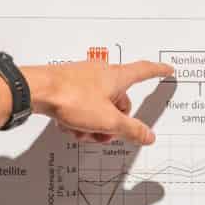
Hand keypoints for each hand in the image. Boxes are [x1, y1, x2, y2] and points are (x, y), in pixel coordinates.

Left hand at [24, 60, 174, 144]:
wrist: (36, 91)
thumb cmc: (72, 98)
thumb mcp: (108, 121)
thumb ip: (131, 130)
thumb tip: (149, 136)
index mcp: (116, 77)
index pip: (144, 71)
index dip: (157, 71)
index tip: (167, 69)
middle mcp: (101, 74)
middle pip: (118, 101)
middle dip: (113, 122)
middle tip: (105, 135)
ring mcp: (83, 80)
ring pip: (97, 107)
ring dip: (93, 125)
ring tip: (81, 133)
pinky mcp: (67, 86)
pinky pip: (80, 106)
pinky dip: (78, 120)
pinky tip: (68, 128)